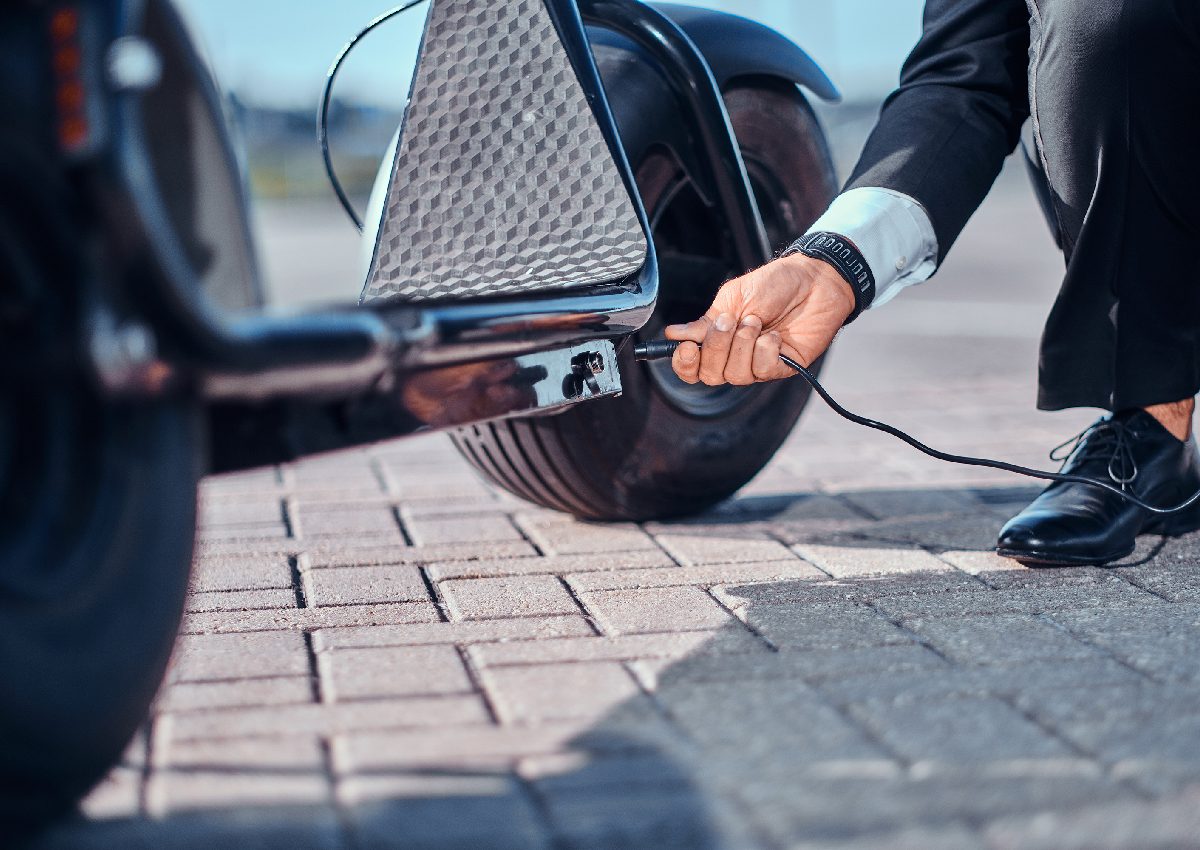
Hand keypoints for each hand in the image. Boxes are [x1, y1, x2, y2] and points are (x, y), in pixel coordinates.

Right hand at [664, 254, 855, 384]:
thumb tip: (674, 334)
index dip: (684, 364)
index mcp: (719, 340)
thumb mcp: (733, 297)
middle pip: (710, 376)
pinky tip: (775, 334)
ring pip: (736, 375)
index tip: (687, 347)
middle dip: (715, 348)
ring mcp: (759, 364)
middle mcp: (736, 357)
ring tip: (757, 321)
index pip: (692, 367)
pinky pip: (763, 370)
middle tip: (730, 320)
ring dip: (742, 345)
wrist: (814, 279)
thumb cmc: (775, 285)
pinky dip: (766, 349)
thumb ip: (706, 321)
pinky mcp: (783, 367)